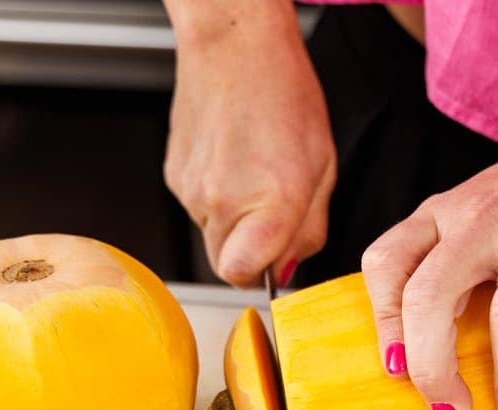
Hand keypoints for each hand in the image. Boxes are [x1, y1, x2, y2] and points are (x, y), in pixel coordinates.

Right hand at [162, 3, 335, 286]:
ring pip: (212, 235)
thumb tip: (288, 270)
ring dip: (234, 220)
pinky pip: (197, 208)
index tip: (275, 259)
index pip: (243, 276)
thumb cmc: (284, 95)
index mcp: (271, 204)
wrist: (234, 45)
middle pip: (226, 265)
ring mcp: (192, 191)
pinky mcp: (173, 176)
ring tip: (253, 172)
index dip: (261, 274)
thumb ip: (309, 229)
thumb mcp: (323, 169)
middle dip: (250, 252)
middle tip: (271, 214)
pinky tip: (232, 159)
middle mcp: (224, 202)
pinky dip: (216, 195)